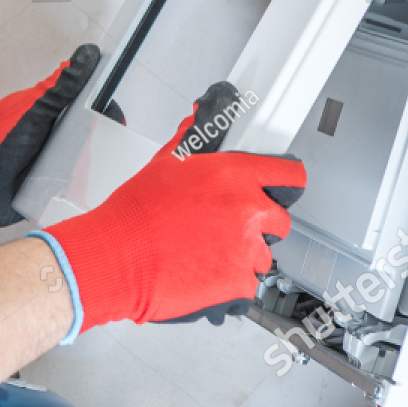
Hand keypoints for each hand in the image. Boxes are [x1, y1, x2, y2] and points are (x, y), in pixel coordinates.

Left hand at [0, 44, 100, 231]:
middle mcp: (55, 134)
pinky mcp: (50, 188)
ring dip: (91, 168)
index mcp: (52, 110)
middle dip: (102, 142)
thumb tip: (86, 54)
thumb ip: (62, 86)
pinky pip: (76, 189)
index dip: (106, 108)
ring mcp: (54, 162)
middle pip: (94, 134)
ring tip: (87, 173)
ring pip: (88, 162)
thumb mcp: (33, 110)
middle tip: (96, 149)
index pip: (90, 103)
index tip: (115, 115)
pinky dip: (80, 190)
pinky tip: (83, 193)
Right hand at [41, 82, 304, 330]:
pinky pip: (247, 285)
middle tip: (228, 229)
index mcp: (234, 175)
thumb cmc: (135, 214)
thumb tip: (196, 121)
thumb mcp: (164, 164)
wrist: (118, 256)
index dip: (288, 182)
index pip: (289, 175)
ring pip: (262, 256)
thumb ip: (191, 141)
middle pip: (280, 221)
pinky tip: (203, 274)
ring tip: (206, 254)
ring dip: (242, 256)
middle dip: (260, 226)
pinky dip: (229, 284)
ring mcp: (246, 249)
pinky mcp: (238, 283)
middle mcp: (247, 210)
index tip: (285, 188)